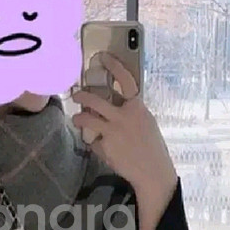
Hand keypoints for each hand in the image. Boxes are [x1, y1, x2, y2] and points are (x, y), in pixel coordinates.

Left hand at [72, 52, 177, 229]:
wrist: (152, 171)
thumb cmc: (150, 147)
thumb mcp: (146, 123)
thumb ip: (131, 112)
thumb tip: (116, 105)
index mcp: (138, 107)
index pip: (125, 80)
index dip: (114, 66)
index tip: (102, 58)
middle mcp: (125, 116)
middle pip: (95, 100)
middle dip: (82, 96)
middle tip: (76, 95)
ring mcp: (113, 131)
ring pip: (86, 118)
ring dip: (78, 118)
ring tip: (76, 119)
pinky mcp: (105, 145)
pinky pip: (93, 140)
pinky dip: (96, 144)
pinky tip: (104, 149)